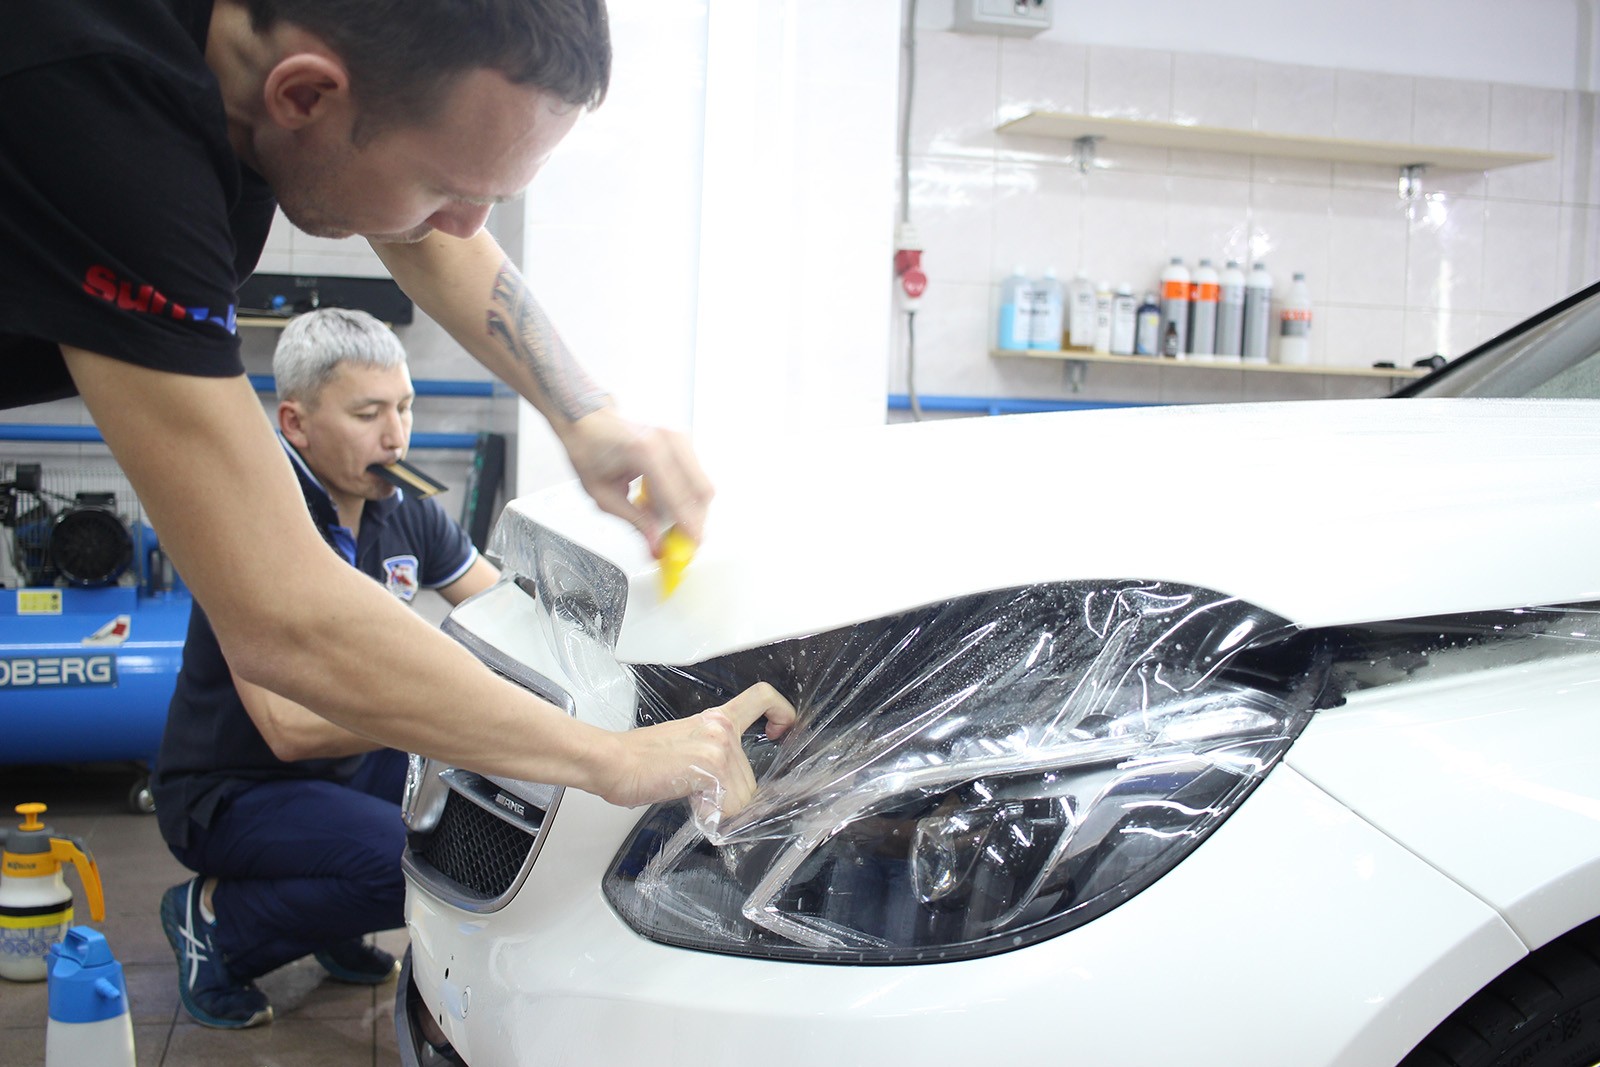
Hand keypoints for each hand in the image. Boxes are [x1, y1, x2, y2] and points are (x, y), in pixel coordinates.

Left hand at [560, 407, 712, 554]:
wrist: (588, 420)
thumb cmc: (590, 447)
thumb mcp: (603, 494)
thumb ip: (635, 521)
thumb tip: (655, 543)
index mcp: (645, 451)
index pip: (678, 497)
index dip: (687, 526)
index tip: (690, 545)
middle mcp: (667, 440)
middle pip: (700, 490)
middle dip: (694, 519)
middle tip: (680, 539)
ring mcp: (677, 437)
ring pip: (701, 484)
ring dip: (688, 507)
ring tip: (659, 514)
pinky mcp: (681, 440)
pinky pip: (694, 475)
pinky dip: (684, 494)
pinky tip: (660, 499)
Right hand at [600, 683, 796, 822]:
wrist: (614, 763)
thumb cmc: (640, 759)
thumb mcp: (685, 745)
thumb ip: (713, 755)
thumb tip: (730, 787)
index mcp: (715, 718)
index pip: (761, 697)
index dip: (781, 712)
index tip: (778, 732)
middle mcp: (721, 728)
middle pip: (751, 776)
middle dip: (731, 795)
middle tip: (697, 790)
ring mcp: (719, 746)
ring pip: (742, 797)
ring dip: (719, 806)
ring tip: (687, 792)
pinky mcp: (712, 767)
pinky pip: (729, 807)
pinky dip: (712, 815)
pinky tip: (691, 803)